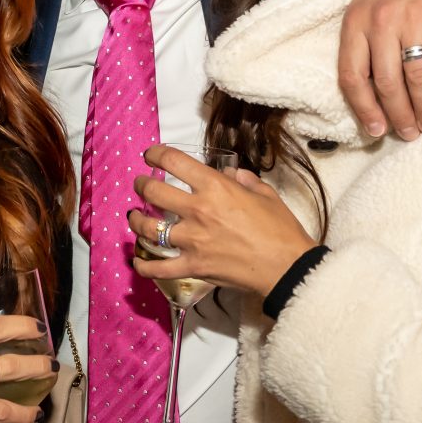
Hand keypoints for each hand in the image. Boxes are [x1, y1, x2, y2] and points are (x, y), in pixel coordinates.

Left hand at [125, 146, 314, 297]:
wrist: (287, 267)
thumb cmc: (280, 229)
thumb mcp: (266, 193)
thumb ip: (245, 180)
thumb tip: (232, 174)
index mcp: (215, 187)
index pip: (174, 161)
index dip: (157, 154)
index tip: (151, 155)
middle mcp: (197, 210)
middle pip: (153, 191)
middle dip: (141, 184)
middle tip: (141, 184)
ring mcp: (191, 241)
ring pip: (148, 228)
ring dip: (136, 220)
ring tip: (134, 217)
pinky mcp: (192, 267)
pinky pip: (159, 268)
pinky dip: (145, 266)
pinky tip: (138, 262)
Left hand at [338, 0, 421, 140]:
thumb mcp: (370, 10)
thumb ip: (364, 47)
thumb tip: (369, 100)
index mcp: (356, 20)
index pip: (352, 74)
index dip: (363, 108)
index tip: (376, 130)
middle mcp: (382, 19)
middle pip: (387, 82)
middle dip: (399, 115)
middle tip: (408, 133)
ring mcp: (415, 17)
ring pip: (417, 77)